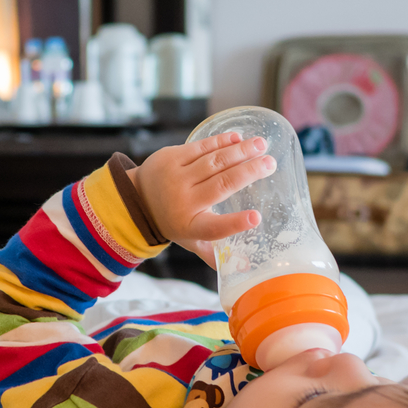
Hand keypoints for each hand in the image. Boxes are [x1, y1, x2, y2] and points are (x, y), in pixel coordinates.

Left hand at [125, 132, 276, 267]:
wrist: (136, 199)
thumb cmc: (173, 221)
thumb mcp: (189, 240)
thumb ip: (212, 253)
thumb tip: (244, 269)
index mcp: (191, 226)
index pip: (214, 228)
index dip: (235, 224)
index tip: (256, 218)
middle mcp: (184, 201)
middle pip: (221, 186)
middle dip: (249, 173)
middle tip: (271, 164)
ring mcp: (176, 177)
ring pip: (214, 162)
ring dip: (240, 151)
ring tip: (262, 145)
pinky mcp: (171, 157)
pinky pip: (201, 147)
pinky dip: (221, 141)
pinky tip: (239, 138)